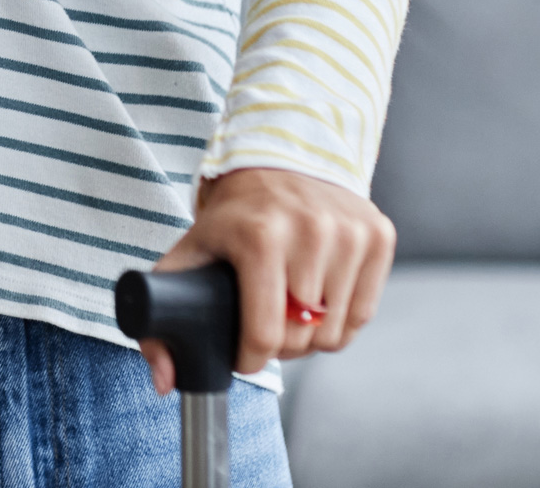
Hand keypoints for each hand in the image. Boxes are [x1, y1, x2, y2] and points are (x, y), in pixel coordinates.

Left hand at [138, 168, 394, 392]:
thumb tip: (163, 379)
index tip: (242, 352)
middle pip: (301, 338)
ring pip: (334, 333)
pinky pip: (362, 314)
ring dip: (312, 335)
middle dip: (280, 345)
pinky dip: (341, 320)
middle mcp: (310, 230)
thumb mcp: (192, 250)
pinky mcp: (377, 234)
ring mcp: (349, 231)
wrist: (279, 160)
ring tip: (291, 308)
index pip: (264, 333)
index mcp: (260, 235)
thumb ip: (162, 312)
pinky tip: (319, 296)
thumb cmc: (235, 214)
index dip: (249, 357)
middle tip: (266, 324)